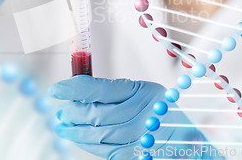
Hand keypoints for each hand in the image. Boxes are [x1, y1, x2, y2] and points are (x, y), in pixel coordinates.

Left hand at [48, 76, 189, 159]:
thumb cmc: (159, 110)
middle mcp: (143, 114)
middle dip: (73, 111)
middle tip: (61, 110)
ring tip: (62, 125)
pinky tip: (77, 137)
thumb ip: (112, 89)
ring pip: (97, 134)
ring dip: (74, 130)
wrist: (185, 138)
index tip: (56, 89)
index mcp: (143, 91)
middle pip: (96, 113)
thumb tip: (77, 88)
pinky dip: (86, 144)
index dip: (74, 88)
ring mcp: (140, 138)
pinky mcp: (135, 156)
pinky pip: (104, 151)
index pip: (100, 88)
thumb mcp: (141, 90)